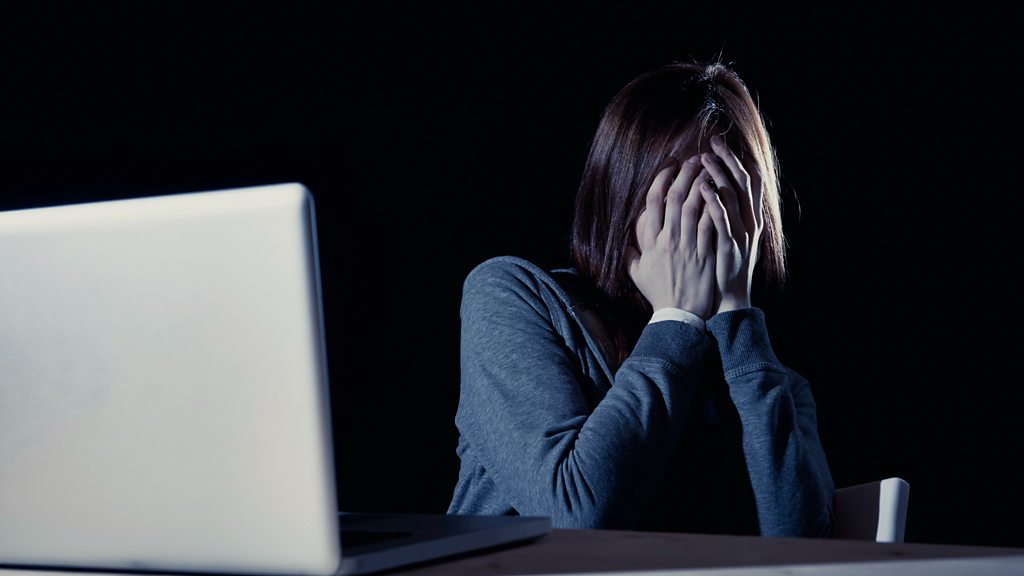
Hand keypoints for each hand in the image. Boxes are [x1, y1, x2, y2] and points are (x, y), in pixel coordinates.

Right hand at [625, 155, 716, 319]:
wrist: (679, 314)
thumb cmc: (658, 293)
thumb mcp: (636, 272)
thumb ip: (629, 252)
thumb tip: (622, 238)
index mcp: (650, 241)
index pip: (652, 202)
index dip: (661, 179)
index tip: (670, 165)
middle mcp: (667, 240)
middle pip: (675, 198)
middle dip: (686, 173)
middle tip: (695, 158)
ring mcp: (687, 246)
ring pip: (695, 206)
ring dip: (702, 184)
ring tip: (710, 168)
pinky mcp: (705, 253)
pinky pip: (711, 224)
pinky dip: (715, 206)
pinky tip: (721, 193)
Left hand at [699, 135, 764, 312]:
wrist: (730, 298)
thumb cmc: (723, 266)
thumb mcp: (730, 237)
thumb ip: (724, 214)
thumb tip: (711, 190)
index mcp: (750, 218)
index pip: (750, 182)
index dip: (737, 160)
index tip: (721, 144)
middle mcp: (750, 222)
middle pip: (743, 182)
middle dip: (728, 160)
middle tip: (714, 141)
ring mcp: (741, 233)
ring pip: (733, 196)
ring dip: (718, 175)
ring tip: (704, 158)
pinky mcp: (729, 246)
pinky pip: (722, 220)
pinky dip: (713, 202)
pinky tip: (702, 189)